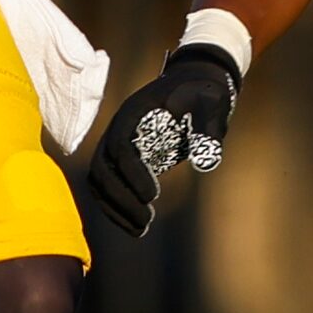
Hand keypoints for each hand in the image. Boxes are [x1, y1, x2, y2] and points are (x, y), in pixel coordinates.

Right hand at [86, 44, 241, 236]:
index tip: (154, 196)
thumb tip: (208, 161)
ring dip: (115, 208)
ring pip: (100, 182)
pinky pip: (109, 186)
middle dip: (120, 198)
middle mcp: (119, 130)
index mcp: (135, 113)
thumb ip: (209, 127)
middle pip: (103, 169)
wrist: (195, 83)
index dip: (133, 173)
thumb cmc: (203, 91)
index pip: (121, 147)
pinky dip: (117, 208)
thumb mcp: (211, 101)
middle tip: (146, 221)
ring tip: (140, 229)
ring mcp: (118, 145)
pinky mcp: (125, 160)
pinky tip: (137, 226)